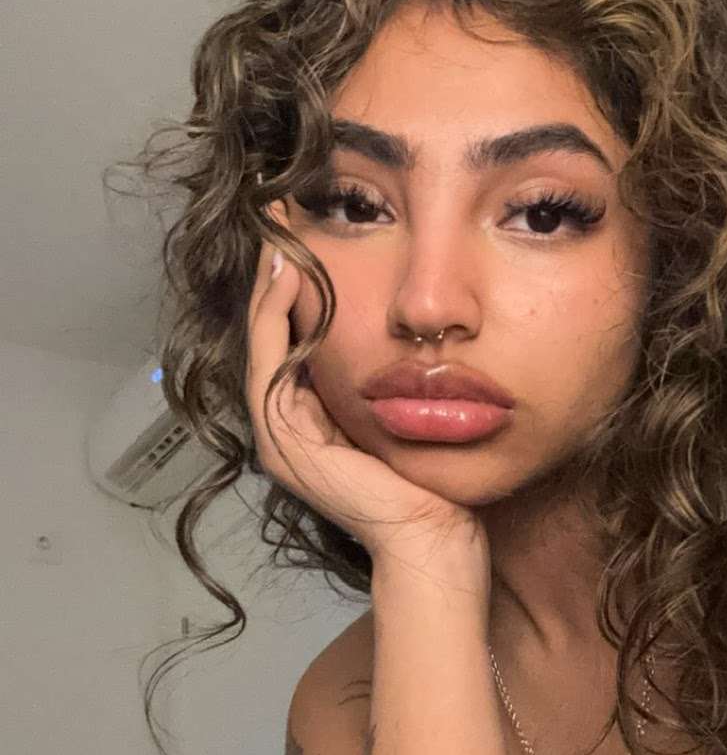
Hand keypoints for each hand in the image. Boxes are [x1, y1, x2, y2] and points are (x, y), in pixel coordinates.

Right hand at [245, 222, 489, 581]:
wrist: (435, 539)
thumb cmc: (434, 483)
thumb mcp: (409, 412)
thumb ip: (394, 377)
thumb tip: (413, 325)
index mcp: (314, 417)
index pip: (295, 337)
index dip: (295, 285)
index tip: (305, 230)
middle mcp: (288, 426)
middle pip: (270, 333)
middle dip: (272, 274)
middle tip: (279, 216)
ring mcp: (280, 436)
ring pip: (262, 342)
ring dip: (267, 287)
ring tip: (278, 234)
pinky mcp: (284, 443)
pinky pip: (269, 365)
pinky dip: (273, 319)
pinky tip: (288, 278)